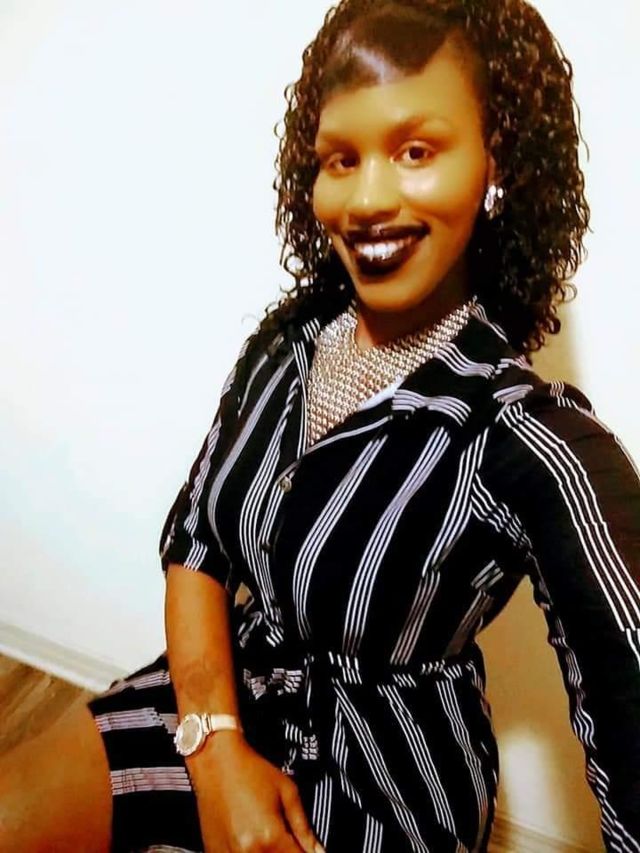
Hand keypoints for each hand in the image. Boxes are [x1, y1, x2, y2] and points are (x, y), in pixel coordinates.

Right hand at [189, 731, 325, 852]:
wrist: (216, 760)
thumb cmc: (250, 771)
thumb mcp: (287, 792)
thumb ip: (303, 826)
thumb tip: (318, 850)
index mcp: (270, 837)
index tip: (310, 849)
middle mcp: (248, 852)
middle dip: (288, 852)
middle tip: (288, 839)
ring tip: (268, 836)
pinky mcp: (214, 852)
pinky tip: (252, 840)